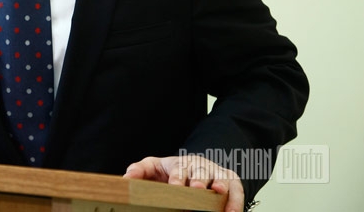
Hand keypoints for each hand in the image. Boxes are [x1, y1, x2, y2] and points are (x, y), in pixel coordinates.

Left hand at [123, 155, 243, 211]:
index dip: (177, 177)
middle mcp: (200, 166)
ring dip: (220, 186)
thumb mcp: (154, 168)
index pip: (178, 168)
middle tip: (195, 188)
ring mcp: (217, 174)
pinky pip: (237, 191)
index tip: (174, 185)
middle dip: (197, 179)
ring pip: (221, 178)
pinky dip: (236, 201)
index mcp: (181, 163)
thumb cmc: (171, 172)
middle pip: (200, 171)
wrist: (193, 169)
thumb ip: (140, 171)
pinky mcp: (231, 182)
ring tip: (217, 192)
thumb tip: (126, 179)